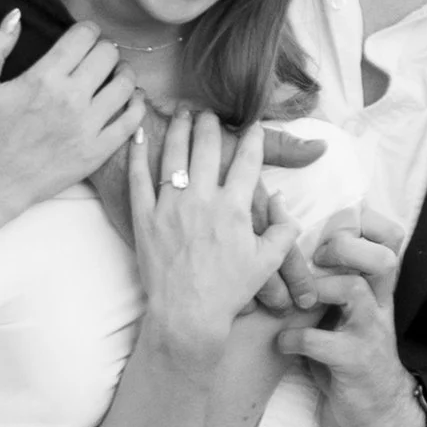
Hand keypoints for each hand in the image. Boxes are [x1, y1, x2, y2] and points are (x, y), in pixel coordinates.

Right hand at [0, 8, 142, 222]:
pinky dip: (136, 104)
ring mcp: (87, 126)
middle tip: (96, 58)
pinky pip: (131, 120)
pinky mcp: (97, 151)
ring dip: (122, 73)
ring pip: (125, 83)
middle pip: (108, 55)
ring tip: (114, 75)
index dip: (87, 30)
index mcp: (44, 78)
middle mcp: (70, 98)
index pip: (84, 36)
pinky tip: (130, 99)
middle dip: (103, 49)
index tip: (83, 37)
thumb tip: (16, 15)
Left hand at [124, 106, 304, 367]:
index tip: (253, 125)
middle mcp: (202, 200)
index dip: (253, 139)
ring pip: (173, 155)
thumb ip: (283, 232)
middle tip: (210, 111)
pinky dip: (138, 154)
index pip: (248, 162)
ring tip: (181, 113)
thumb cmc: (228, 291)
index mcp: (234, 208)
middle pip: (207, 149)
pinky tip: (140, 134)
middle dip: (210, 125)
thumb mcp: (266, 262)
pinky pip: (139, 179)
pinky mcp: (144, 218)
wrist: (187, 315)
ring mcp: (170, 207)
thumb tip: (287, 209)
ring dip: (178, 129)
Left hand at [273, 217, 426, 426]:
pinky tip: (284, 344)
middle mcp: (379, 304)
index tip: (330, 233)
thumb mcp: (349, 314)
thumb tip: (287, 250)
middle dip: (343, 248)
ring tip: (295, 303)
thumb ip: (331, 285)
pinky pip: (320, 341)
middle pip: (381, 257)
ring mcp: (369, 332)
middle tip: (315, 260)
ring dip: (316, 290)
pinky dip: (294, 339)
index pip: (390, 239)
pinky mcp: (355, 361)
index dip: (364, 225)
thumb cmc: (353, 355)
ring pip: (352, 289)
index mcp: (377, 289)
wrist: (379, 408)